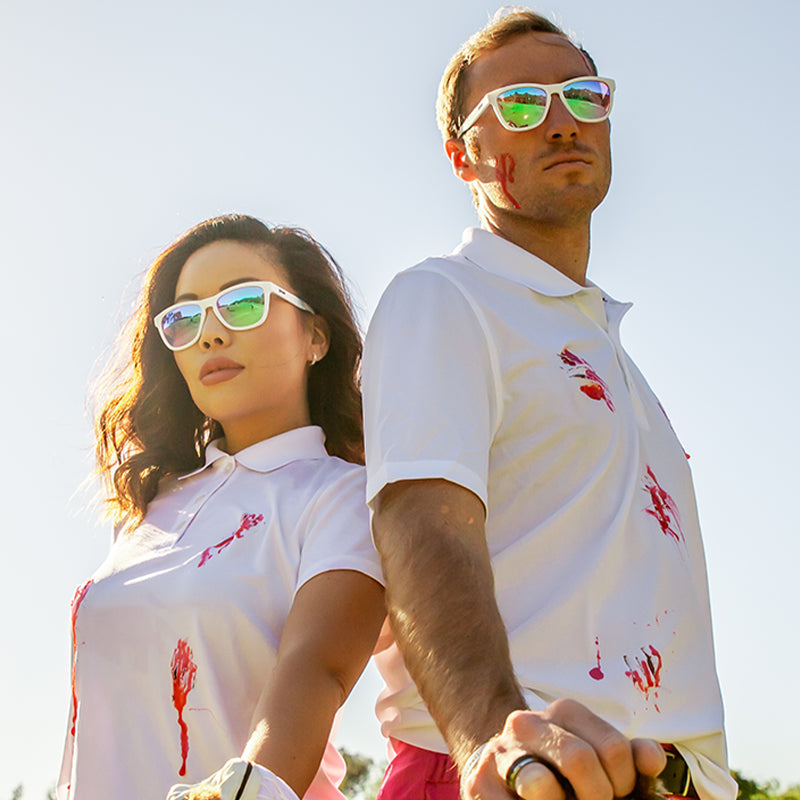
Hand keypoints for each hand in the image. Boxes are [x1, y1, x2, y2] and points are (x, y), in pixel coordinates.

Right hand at [461, 699, 666, 799]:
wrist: (498, 769)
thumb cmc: (561, 771)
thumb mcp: (598, 759)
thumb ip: (629, 758)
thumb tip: (653, 760)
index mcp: (565, 712)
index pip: (614, 749)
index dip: (625, 783)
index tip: (617, 793)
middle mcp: (528, 724)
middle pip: (579, 760)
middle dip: (597, 796)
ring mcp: (501, 753)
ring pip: (541, 784)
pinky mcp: (479, 783)